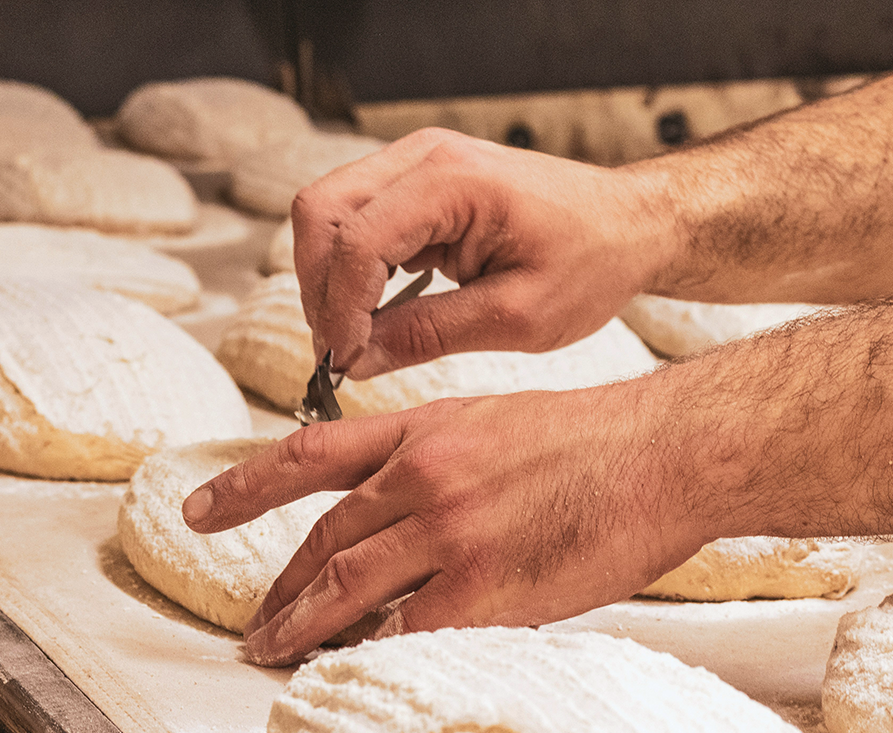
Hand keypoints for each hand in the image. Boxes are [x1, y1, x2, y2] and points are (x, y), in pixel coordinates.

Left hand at [182, 386, 713, 666]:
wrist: (660, 452)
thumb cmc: (587, 437)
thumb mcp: (489, 422)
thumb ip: (430, 461)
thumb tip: (389, 514)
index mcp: (422, 430)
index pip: (311, 454)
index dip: (247, 484)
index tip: (199, 508)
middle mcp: (424, 476)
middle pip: (324, 540)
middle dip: (278, 586)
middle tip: (251, 623)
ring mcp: (451, 531)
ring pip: (349, 588)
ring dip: (303, 625)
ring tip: (275, 652)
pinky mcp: (488, 586)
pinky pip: (408, 629)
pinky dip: (372, 649)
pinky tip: (352, 665)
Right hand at [291, 127, 676, 378]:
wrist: (628, 224)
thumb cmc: (591, 261)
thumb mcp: (517, 317)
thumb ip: (428, 335)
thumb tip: (357, 360)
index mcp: (454, 180)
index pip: (357, 241)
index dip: (339, 309)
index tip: (346, 362)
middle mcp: (423, 156)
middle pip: (319, 212)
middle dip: (318, 288)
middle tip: (340, 350)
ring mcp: (415, 161)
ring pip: (325, 212)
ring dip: (327, 277)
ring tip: (355, 335)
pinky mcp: (415, 180)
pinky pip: (353, 217)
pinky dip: (348, 266)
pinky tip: (372, 309)